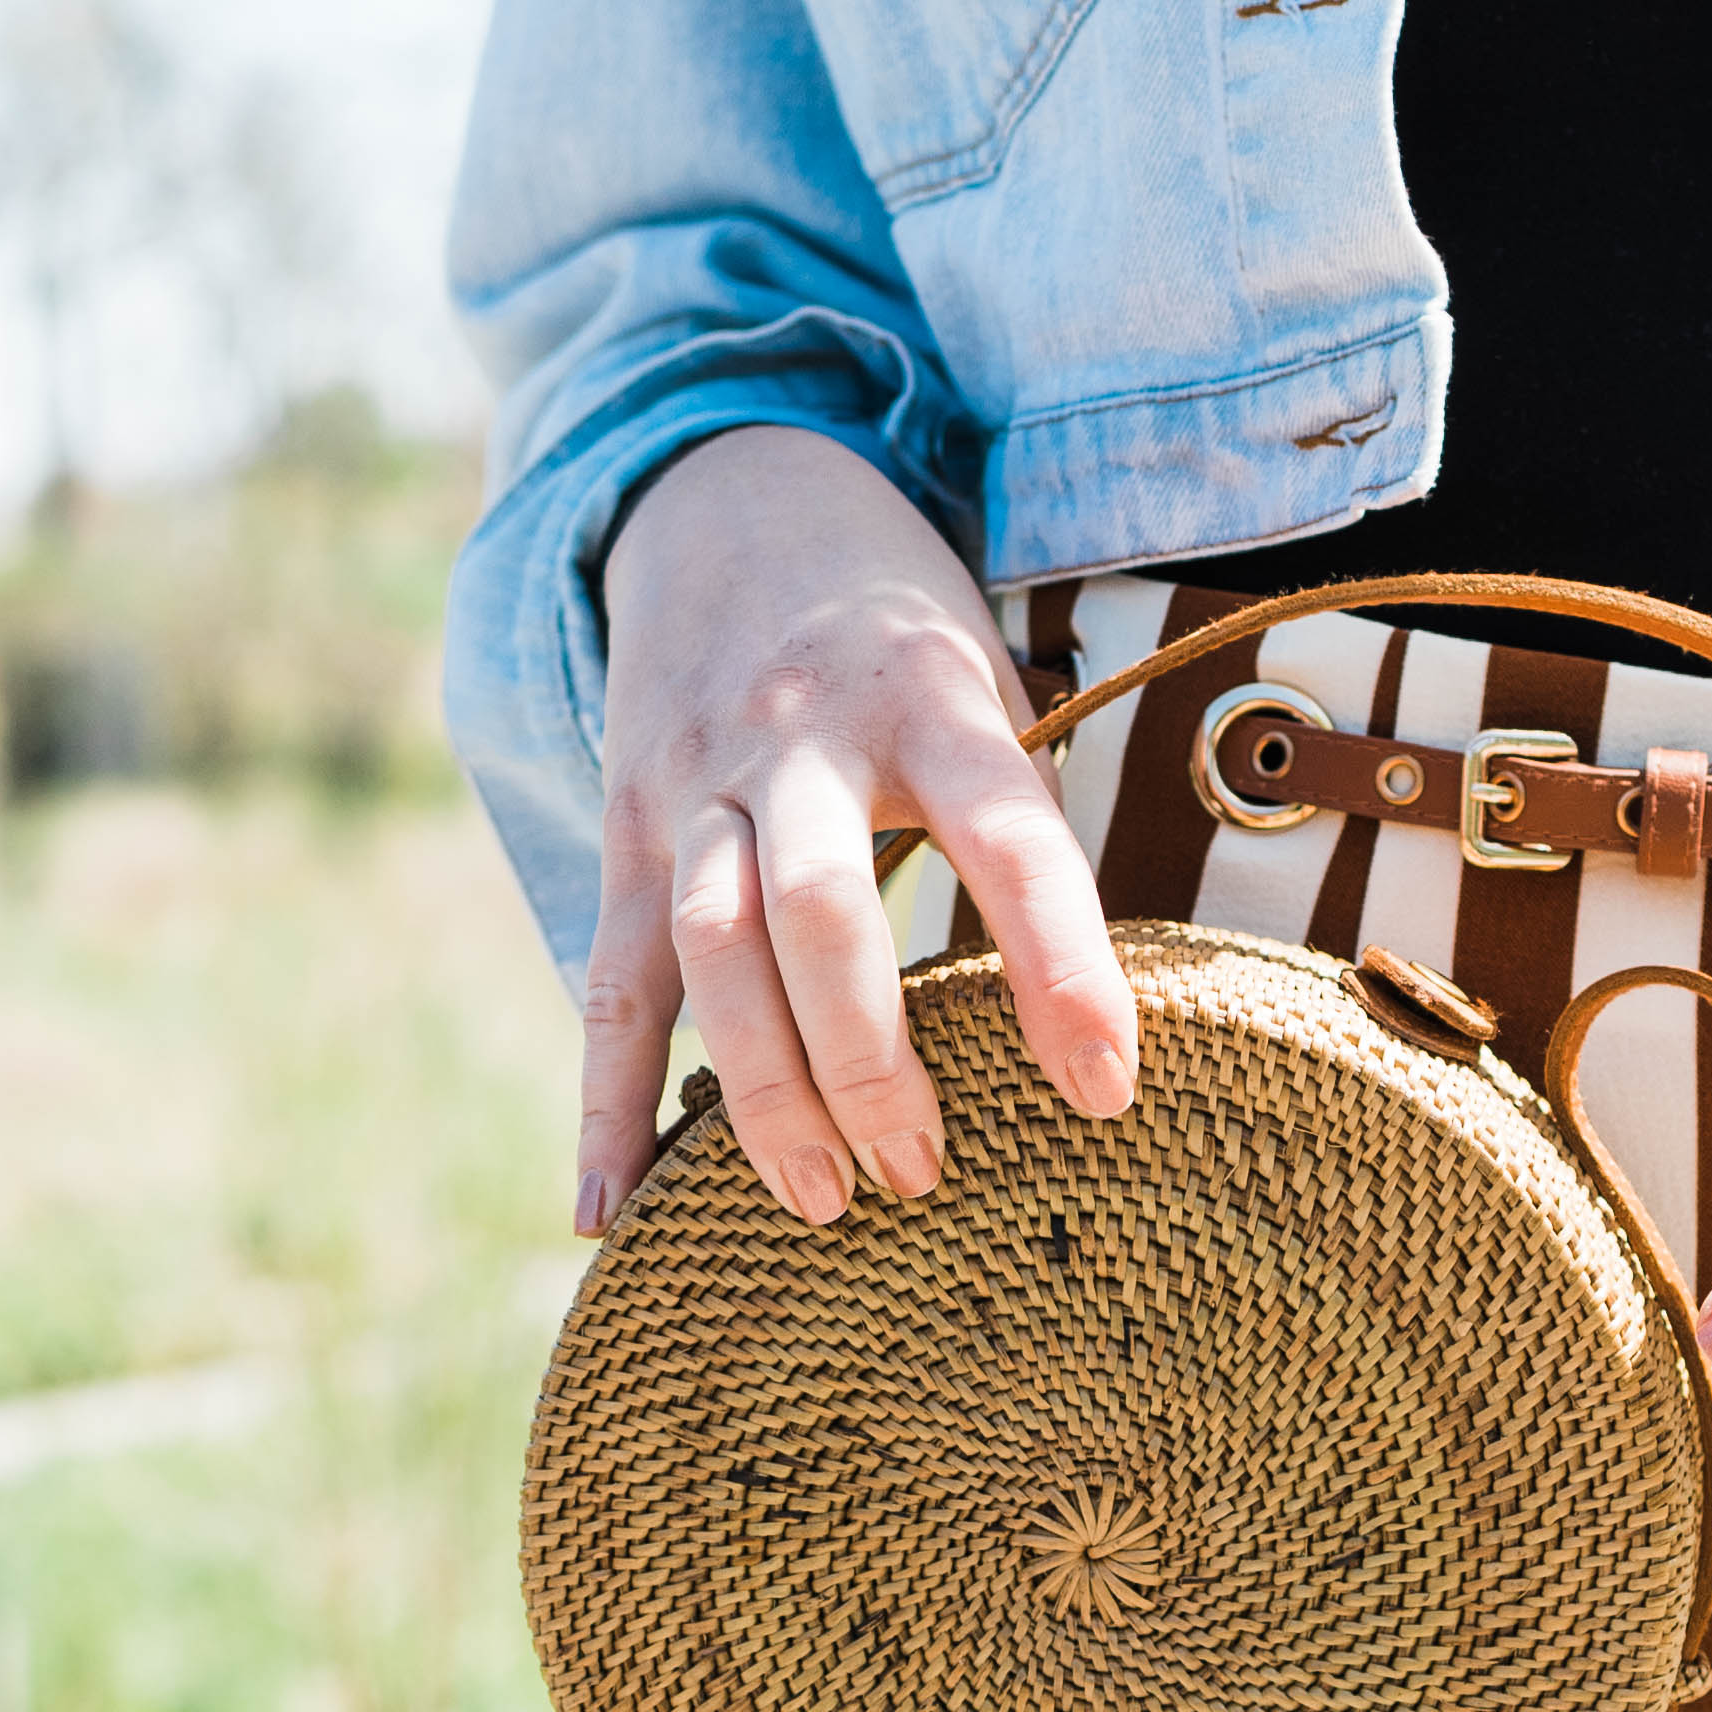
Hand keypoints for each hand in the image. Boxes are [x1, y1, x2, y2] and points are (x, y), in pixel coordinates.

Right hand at [578, 425, 1137, 1235]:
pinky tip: (612, 1210)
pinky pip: (611, 980)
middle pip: (820, 911)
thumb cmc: (896, 633)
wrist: (729, 501)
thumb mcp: (984, 677)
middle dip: (870, 1057)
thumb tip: (1099, 1006)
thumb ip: (1022, 814)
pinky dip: (604, 1103)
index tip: (1107, 1089)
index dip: (1061, 966)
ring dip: (761, 1089)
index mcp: (927, 693)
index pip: (1009, 836)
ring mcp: (696, 785)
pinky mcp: (627, 833)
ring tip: (824, 1202)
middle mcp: (799, 738)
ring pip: (711, 949)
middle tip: (925, 1176)